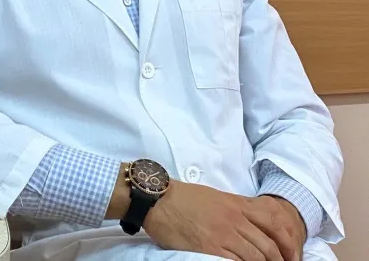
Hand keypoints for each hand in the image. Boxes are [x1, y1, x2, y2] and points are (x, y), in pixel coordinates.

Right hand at [143, 180, 303, 260]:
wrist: (159, 199)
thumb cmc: (184, 198)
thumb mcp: (215, 197)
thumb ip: (235, 209)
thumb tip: (251, 224)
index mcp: (236, 204)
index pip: (273, 221)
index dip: (287, 241)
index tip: (291, 255)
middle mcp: (235, 219)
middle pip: (268, 245)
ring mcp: (224, 234)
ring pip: (257, 257)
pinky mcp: (211, 249)